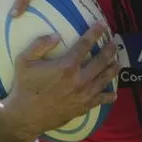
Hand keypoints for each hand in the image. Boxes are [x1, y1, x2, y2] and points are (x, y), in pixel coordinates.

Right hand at [4, 24, 118, 137]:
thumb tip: (57, 35)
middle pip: (101, 61)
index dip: (95, 33)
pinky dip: (109, 97)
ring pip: (104, 80)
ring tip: (117, 62)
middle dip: (109, 50)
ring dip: (113, 69)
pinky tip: (114, 94)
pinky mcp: (82, 107)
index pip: (85, 44)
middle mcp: (79, 79)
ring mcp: (83, 95)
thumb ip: (39, 44)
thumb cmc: (24, 87)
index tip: (102, 25)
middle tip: (114, 43)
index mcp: (66, 66)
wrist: (25, 116)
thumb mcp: (24, 61)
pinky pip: (100, 100)